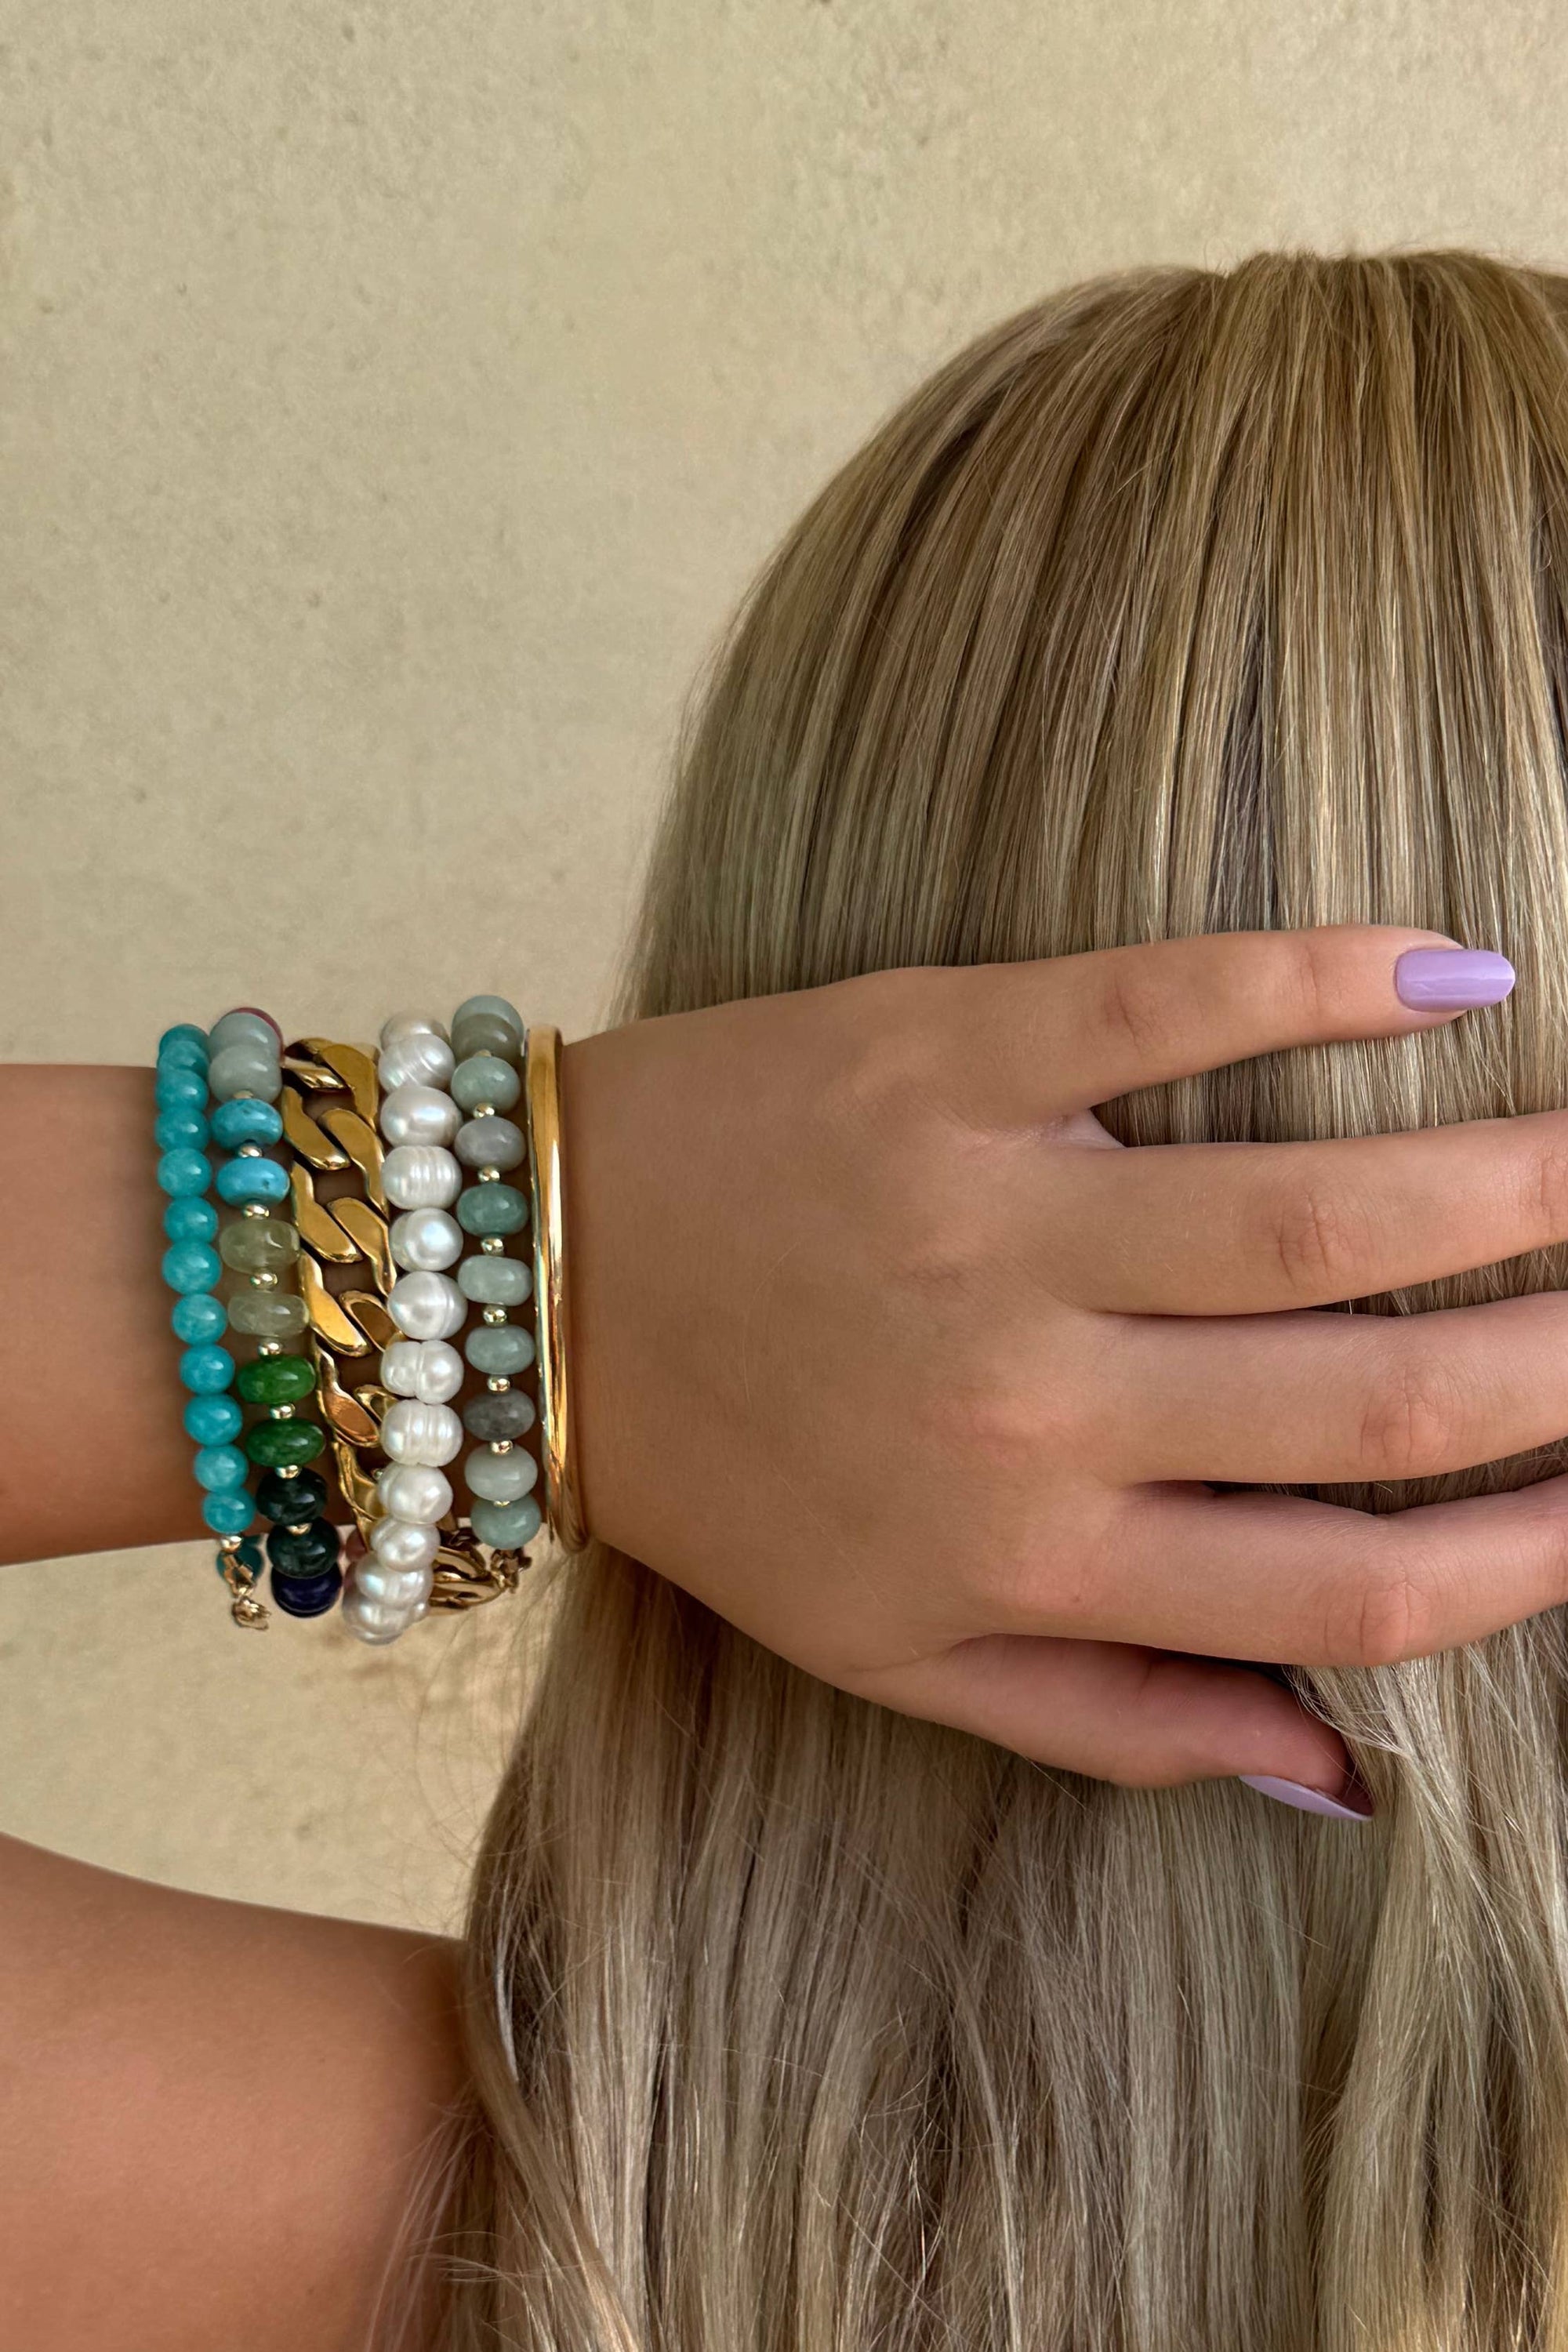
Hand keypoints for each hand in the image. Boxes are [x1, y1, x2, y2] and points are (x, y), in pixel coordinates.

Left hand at [563, 925, 1566, 1811]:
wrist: (532, 1297)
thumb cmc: (730, 1479)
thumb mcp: (895, 1655)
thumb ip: (1119, 1718)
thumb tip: (1342, 1770)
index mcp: (1032, 1555)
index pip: (1356, 1585)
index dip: (1528, 1554)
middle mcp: (1033, 1397)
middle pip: (1378, 1393)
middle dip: (1562, 1359)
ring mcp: (996, 1211)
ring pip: (1322, 1208)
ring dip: (1510, 1183)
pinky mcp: (948, 1052)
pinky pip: (1171, 1003)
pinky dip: (1327, 981)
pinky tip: (1458, 981)